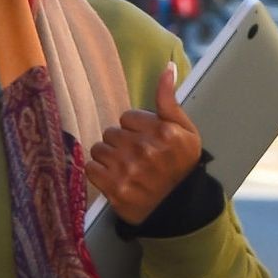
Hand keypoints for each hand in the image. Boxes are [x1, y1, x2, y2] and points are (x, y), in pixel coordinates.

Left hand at [84, 61, 201, 225]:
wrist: (180, 210)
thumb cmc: (181, 167)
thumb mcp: (186, 132)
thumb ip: (170, 100)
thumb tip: (166, 68)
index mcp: (163, 131)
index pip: (127, 117)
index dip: (135, 130)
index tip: (147, 143)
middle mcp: (146, 149)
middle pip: (112, 133)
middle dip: (121, 144)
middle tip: (137, 159)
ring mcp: (129, 170)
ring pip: (99, 149)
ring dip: (109, 159)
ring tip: (126, 170)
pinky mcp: (116, 189)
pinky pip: (91, 168)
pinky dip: (100, 174)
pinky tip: (116, 180)